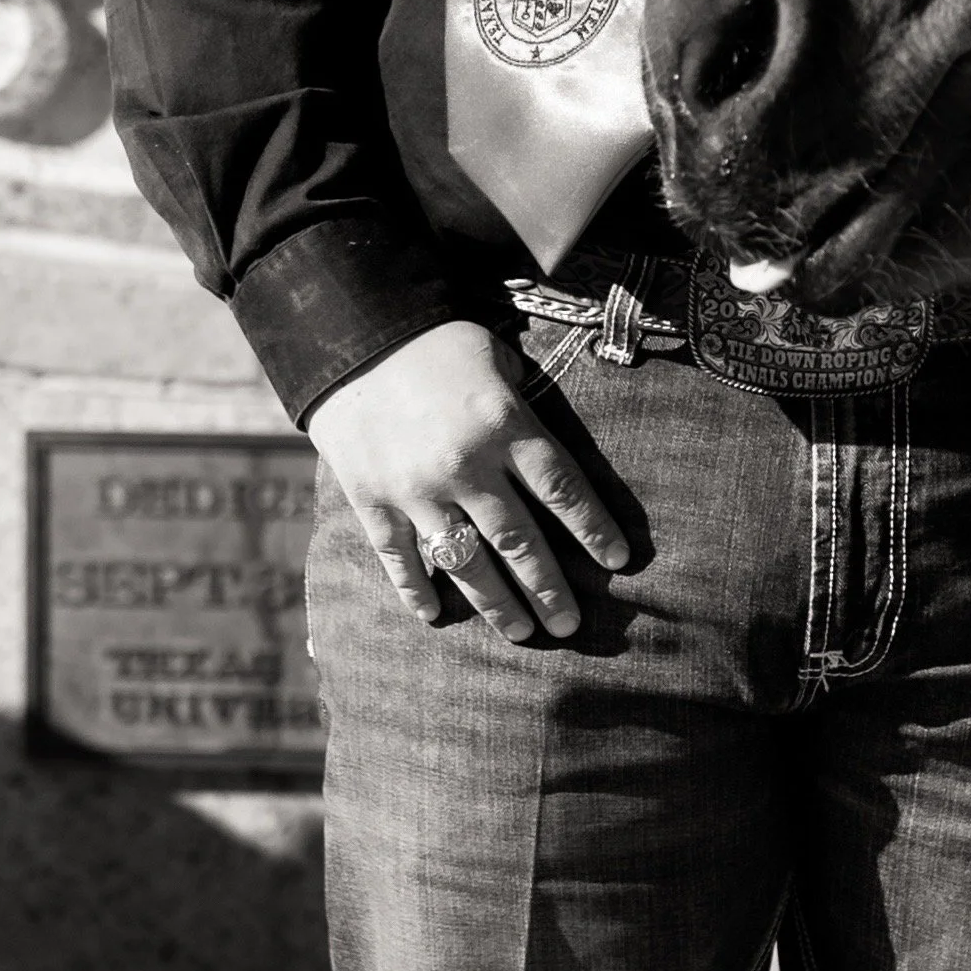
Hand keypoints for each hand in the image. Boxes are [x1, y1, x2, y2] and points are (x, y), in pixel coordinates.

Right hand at [307, 319, 628, 637]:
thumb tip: (542, 445)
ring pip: (467, 563)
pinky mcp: (374, 501)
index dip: (593, 529)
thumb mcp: (494, 357)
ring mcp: (418, 489)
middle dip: (549, 588)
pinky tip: (436, 617)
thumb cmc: (435, 342)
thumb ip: (521, 405)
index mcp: (503, 424)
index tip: (618, 561)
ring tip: (522, 634)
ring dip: (497, 605)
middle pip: (520, 540)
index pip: (562, 488)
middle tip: (570, 626)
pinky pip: (401, 560)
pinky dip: (418, 592)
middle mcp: (466, 465)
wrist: (353, 336)